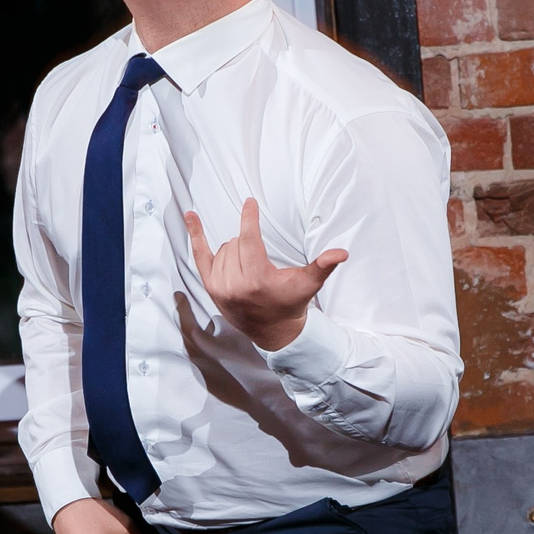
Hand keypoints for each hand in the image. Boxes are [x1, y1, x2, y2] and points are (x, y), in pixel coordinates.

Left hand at [184, 199, 346, 352]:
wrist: (272, 331)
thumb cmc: (290, 303)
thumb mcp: (308, 284)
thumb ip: (323, 266)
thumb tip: (342, 253)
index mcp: (257, 280)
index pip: (248, 239)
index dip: (249, 218)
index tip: (250, 202)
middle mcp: (234, 284)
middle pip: (237, 242)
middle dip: (248, 242)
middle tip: (261, 259)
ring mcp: (219, 286)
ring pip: (224, 248)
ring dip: (236, 248)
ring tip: (250, 265)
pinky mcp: (211, 287)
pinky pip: (200, 255)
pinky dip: (196, 235)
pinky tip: (190, 216)